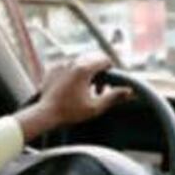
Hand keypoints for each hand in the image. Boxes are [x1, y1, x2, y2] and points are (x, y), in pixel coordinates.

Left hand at [15, 56, 130, 141]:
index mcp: (84, 69)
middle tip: (98, 90)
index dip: (111, 71)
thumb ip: (113, 97)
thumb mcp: (95, 107)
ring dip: (86, 72)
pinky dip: (72, 73)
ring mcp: (60, 65)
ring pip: (79, 62)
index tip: (110, 83)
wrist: (45, 114)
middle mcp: (72, 62)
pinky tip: (71, 88)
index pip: (104, 60)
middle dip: (98, 72)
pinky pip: (67, 66)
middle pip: (92, 60)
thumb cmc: (70, 112)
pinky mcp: (52, 69)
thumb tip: (130, 91)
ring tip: (85, 90)